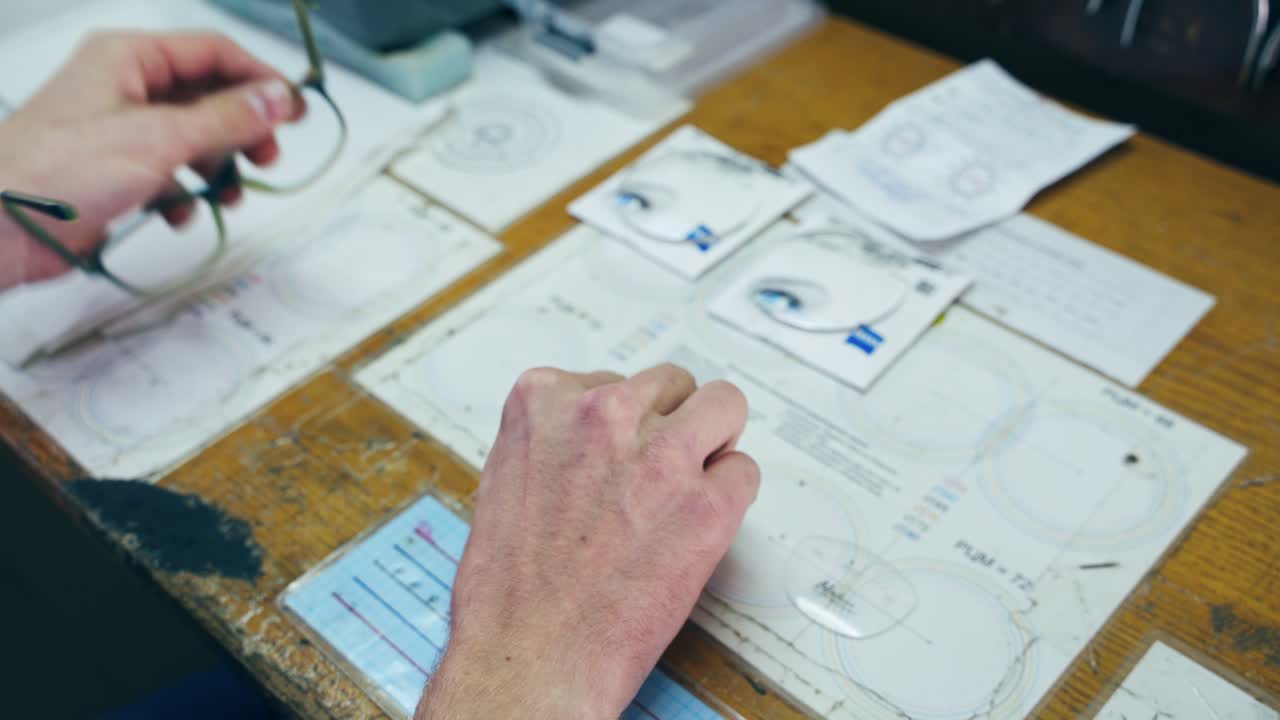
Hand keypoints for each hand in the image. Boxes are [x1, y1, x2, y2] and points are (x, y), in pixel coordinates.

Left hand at [0, 31, 303, 289]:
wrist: (1, 227)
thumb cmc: (60, 171)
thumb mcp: (159, 138)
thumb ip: (226, 118)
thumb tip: (277, 98)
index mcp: (128, 57)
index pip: (212, 51)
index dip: (258, 78)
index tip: (294, 110)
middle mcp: (124, 87)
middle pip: (207, 96)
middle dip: (242, 129)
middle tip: (269, 157)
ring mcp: (119, 130)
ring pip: (192, 138)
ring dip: (219, 167)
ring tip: (231, 193)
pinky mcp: (114, 171)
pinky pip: (168, 173)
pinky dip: (185, 193)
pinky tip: (181, 213)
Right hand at [418, 365, 759, 718]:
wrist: (529, 658)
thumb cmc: (510, 589)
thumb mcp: (508, 479)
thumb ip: (558, 440)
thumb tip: (598, 434)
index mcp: (545, 402)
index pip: (614, 379)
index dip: (624, 424)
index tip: (620, 455)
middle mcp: (604, 413)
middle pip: (673, 384)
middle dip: (670, 424)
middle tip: (659, 473)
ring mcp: (660, 454)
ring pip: (724, 405)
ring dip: (711, 443)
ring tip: (688, 489)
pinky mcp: (707, 503)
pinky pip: (744, 472)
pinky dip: (729, 498)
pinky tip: (697, 529)